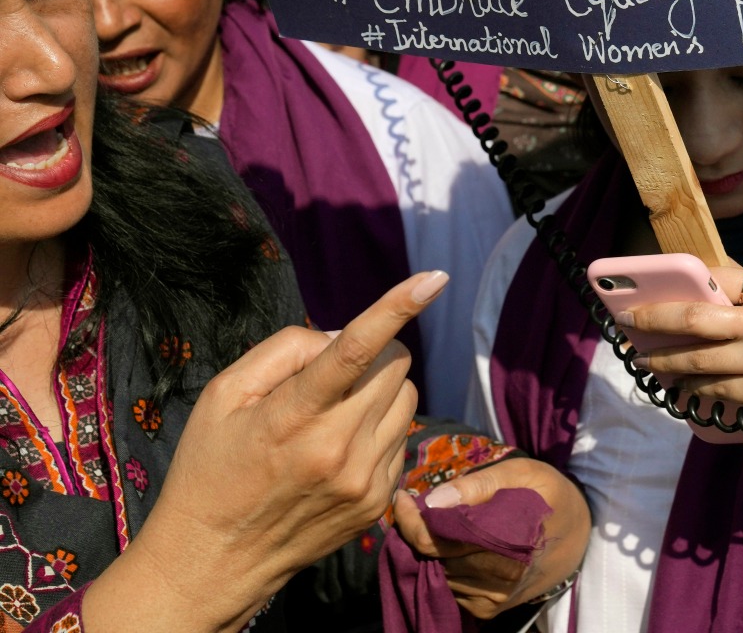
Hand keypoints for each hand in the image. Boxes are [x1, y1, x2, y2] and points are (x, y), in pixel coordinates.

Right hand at [97, 273, 442, 628]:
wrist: (212, 562)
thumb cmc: (210, 469)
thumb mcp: (223, 397)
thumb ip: (284, 351)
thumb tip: (341, 335)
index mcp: (293, 417)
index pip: (355, 350)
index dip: (397, 307)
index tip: (434, 278)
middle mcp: (337, 449)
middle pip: (395, 366)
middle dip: (374, 353)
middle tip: (334, 373)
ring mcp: (363, 480)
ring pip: (406, 398)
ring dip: (380, 391)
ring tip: (332, 414)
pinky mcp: (377, 503)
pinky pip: (401, 438)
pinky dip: (378, 429)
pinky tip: (339, 449)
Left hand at [391, 459, 588, 619]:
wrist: (580, 538)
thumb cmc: (550, 497)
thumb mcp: (524, 474)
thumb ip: (480, 484)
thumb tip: (433, 501)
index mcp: (508, 541)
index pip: (438, 540)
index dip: (412, 521)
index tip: (404, 497)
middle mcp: (498, 577)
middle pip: (434, 558)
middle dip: (419, 532)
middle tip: (417, 506)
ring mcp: (493, 598)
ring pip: (439, 575)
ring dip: (431, 551)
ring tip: (438, 524)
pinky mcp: (489, 610)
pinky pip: (451, 589)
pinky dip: (445, 567)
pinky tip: (455, 546)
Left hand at [617, 266, 742, 439]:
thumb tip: (696, 289)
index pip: (719, 277)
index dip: (679, 282)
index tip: (647, 290)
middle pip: (697, 315)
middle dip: (655, 318)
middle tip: (626, 322)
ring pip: (697, 359)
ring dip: (665, 361)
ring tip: (646, 361)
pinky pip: (712, 389)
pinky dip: (691, 390)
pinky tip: (679, 388)